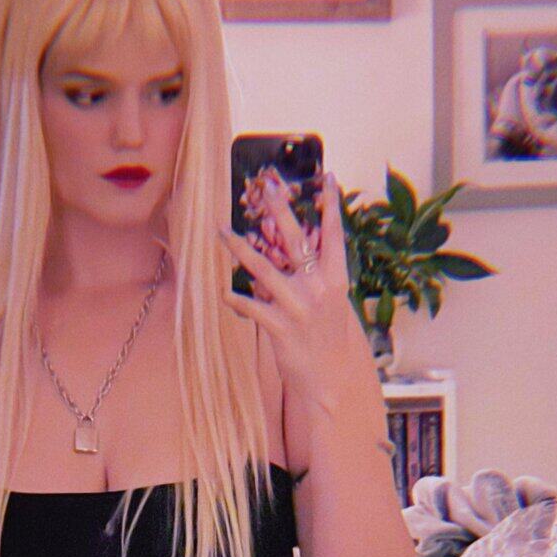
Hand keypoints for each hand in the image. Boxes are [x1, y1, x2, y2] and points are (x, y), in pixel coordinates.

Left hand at [219, 170, 363, 410]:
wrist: (331, 378)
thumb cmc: (329, 338)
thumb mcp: (331, 303)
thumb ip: (312, 278)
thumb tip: (291, 255)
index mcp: (335, 280)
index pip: (333, 235)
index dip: (330, 206)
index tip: (326, 178)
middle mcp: (318, 289)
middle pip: (296, 240)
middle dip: (281, 210)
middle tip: (268, 187)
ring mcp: (298, 307)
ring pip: (263, 269)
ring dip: (239, 248)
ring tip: (221, 232)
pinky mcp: (279, 327)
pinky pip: (250, 306)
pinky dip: (235, 299)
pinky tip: (223, 292)